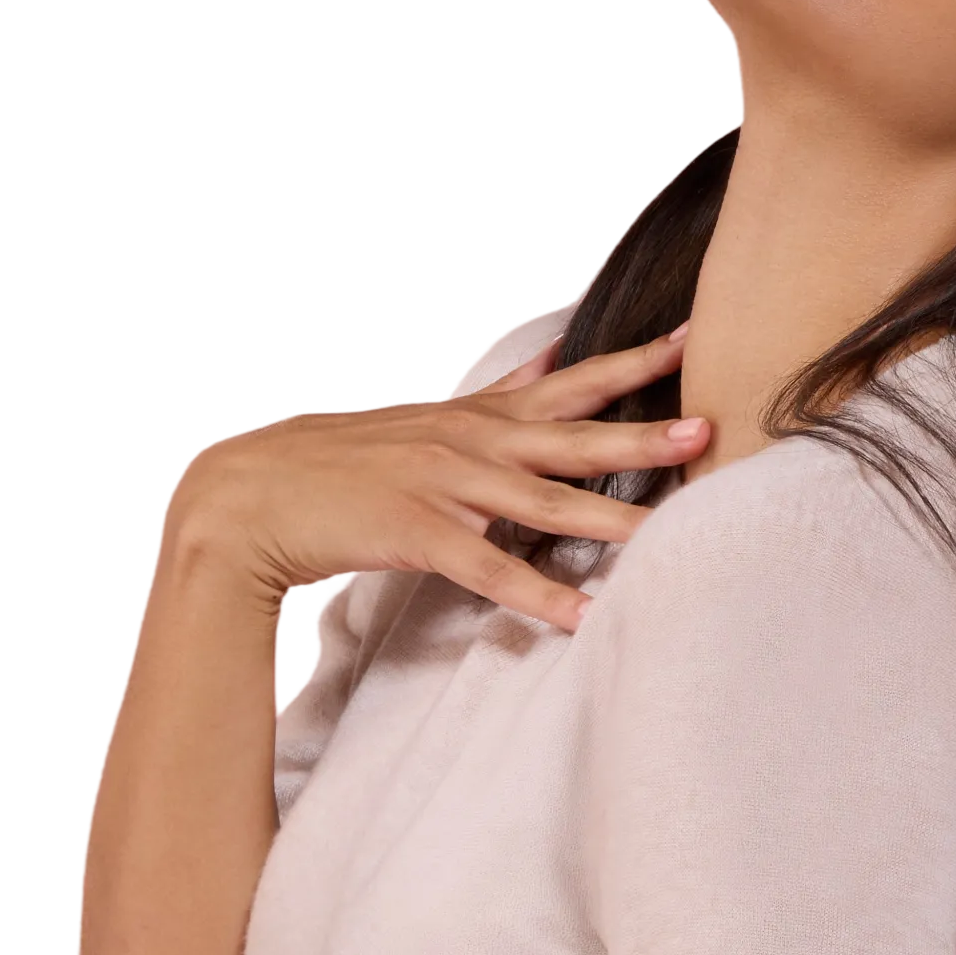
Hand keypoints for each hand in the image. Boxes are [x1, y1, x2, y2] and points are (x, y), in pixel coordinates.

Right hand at [160, 328, 710, 632]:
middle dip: (643, 435)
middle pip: (574, 437)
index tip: (690, 339)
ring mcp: (444, 486)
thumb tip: (557, 354)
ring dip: (611, 518)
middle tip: (708, 428)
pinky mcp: (416, 533)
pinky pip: (490, 570)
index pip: (569, 381)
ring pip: (544, 503)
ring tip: (670, 531)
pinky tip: (581, 616)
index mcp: (477, 416)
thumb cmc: (344, 460)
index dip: (630, 362)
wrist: (247, 492)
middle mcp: (470, 442)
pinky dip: (538, 594)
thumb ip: (503, 395)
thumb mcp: (431, 414)